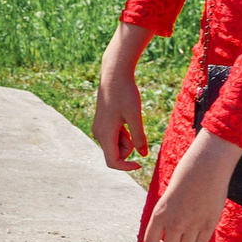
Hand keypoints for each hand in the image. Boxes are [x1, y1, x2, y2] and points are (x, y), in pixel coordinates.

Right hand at [93, 25, 154, 170]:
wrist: (114, 75)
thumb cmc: (125, 94)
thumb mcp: (135, 116)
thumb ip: (139, 137)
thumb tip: (143, 155)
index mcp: (105, 134)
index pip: (112, 162)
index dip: (126, 167)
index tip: (140, 164)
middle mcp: (99, 133)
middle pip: (115, 153)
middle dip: (128, 148)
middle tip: (135, 128)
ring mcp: (99, 128)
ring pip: (115, 144)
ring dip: (126, 139)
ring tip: (130, 120)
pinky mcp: (102, 123)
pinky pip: (113, 136)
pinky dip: (122, 132)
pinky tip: (125, 117)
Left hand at [142, 128, 239, 241]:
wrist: (206, 166)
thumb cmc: (185, 177)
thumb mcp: (166, 197)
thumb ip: (165, 217)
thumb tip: (167, 235)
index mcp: (159, 213)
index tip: (162, 240)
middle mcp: (175, 222)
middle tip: (178, 235)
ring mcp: (193, 225)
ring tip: (190, 229)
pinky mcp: (210, 224)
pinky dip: (201, 238)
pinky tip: (201, 225)